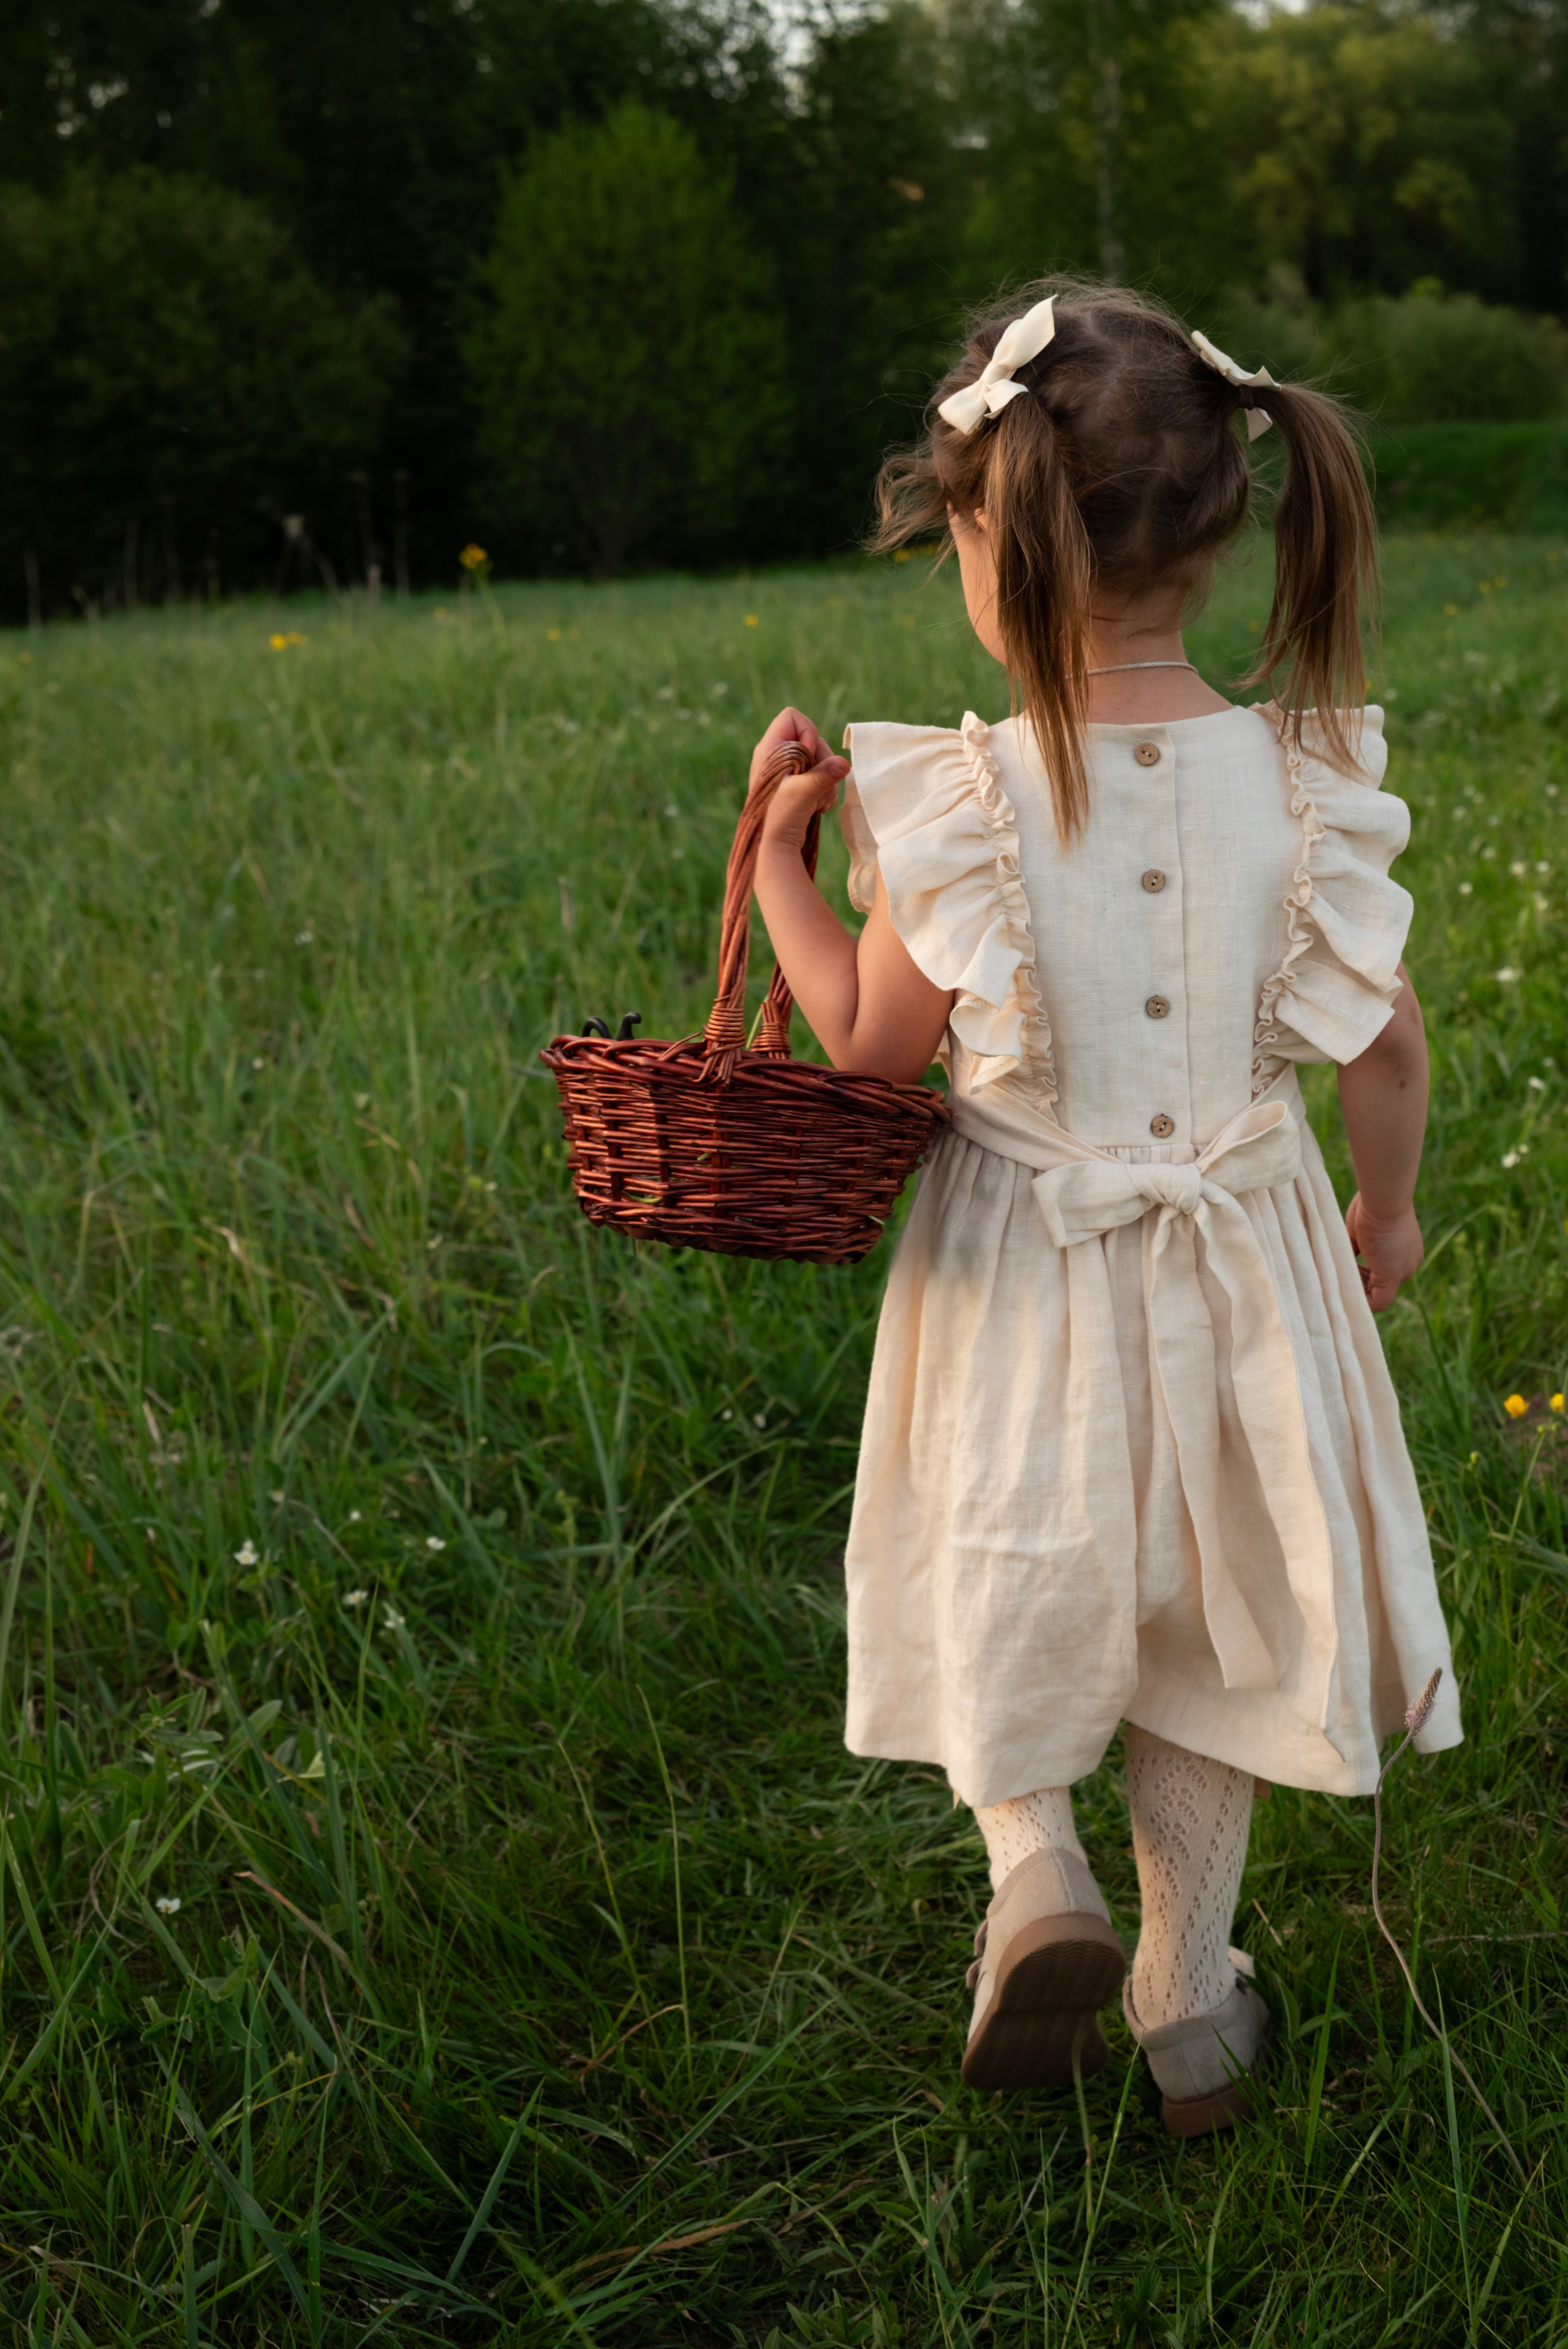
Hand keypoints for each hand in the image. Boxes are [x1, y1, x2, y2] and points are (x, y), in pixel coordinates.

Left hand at [749, 706, 847, 854]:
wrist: (774, 847)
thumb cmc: (780, 817)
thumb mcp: (802, 792)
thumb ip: (824, 774)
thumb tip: (844, 763)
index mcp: (770, 749)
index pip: (792, 716)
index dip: (807, 732)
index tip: (808, 757)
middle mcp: (777, 756)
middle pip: (812, 738)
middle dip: (823, 762)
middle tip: (819, 783)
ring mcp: (788, 771)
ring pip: (820, 759)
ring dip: (827, 780)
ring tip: (819, 802)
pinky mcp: (797, 785)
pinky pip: (820, 776)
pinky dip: (825, 790)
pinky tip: (820, 808)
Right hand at [1345, 1195, 1423, 1311]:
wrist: (1383, 1199)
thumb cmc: (1372, 1205)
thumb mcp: (1363, 1229)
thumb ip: (1358, 1247)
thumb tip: (1346, 1257)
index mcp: (1405, 1250)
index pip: (1384, 1272)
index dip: (1365, 1275)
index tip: (1348, 1270)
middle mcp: (1408, 1263)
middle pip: (1382, 1285)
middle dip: (1361, 1283)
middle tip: (1342, 1276)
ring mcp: (1403, 1271)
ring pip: (1380, 1294)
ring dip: (1360, 1291)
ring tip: (1342, 1282)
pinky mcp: (1392, 1276)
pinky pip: (1379, 1302)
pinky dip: (1364, 1303)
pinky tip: (1347, 1294)